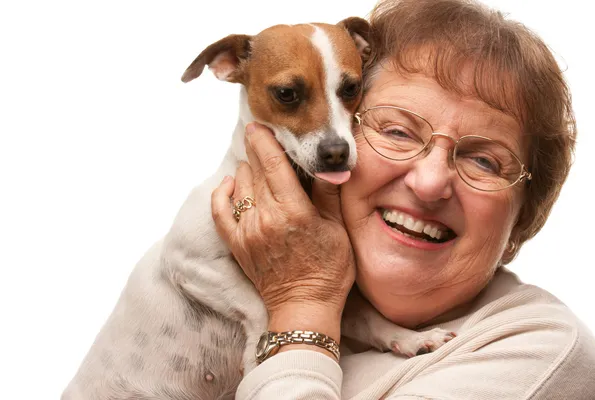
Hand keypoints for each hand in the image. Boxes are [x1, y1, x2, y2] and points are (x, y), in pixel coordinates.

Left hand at [211, 123, 354, 336]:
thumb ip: (328, 193)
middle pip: (254, 170)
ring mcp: (247, 231)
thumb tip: (330, 162)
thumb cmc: (328, 270)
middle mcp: (265, 217)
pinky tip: (231, 184)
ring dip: (247, 170)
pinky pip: (219, 210)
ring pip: (239, 185)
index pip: (272, 163)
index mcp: (293, 210)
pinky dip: (223, 193)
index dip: (264, 139)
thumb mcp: (337, 229)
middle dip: (256, 150)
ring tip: (257, 165)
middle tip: (262, 138)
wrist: (303, 306)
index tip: (260, 124)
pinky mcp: (236, 244)